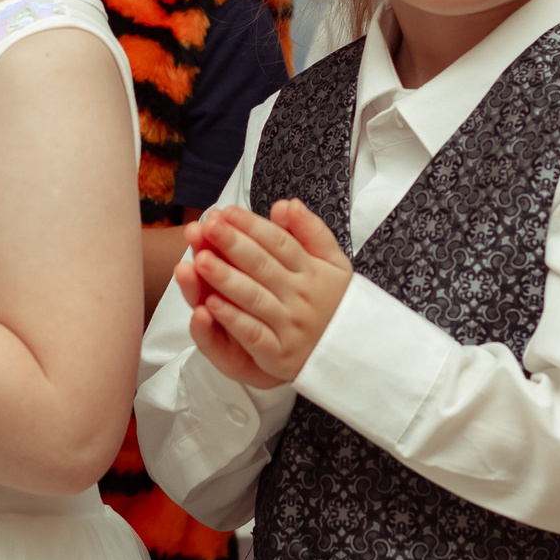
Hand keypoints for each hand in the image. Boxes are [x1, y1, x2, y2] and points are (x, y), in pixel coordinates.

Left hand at [174, 200, 352, 388]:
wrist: (357, 352)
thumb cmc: (336, 302)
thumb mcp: (334, 263)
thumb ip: (312, 231)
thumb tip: (286, 204)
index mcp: (312, 271)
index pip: (279, 243)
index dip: (252, 226)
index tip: (227, 212)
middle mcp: (300, 297)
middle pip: (262, 266)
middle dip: (233, 245)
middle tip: (209, 227)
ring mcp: (289, 327)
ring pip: (254, 298)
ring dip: (227, 279)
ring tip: (201, 261)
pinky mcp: (279, 355)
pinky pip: (254, 335)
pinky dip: (233, 320)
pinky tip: (210, 305)